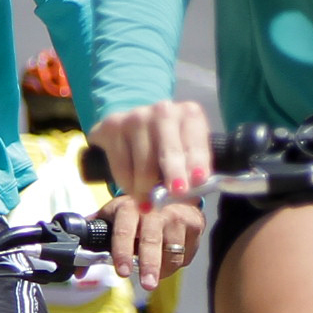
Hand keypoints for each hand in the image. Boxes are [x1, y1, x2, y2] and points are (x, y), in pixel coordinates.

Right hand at [88, 100, 211, 205]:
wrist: (131, 128)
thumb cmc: (167, 147)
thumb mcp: (186, 155)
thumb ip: (191, 175)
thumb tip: (187, 196)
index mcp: (190, 115)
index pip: (195, 142)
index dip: (198, 161)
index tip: (200, 179)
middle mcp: (164, 111)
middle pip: (169, 151)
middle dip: (174, 174)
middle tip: (176, 194)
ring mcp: (136, 116)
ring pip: (143, 166)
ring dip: (147, 190)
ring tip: (149, 201)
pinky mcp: (113, 125)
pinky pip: (122, 167)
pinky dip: (128, 185)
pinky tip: (133, 189)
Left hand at [103, 189, 203, 289]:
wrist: (171, 190)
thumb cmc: (136, 212)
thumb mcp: (112, 218)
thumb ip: (94, 242)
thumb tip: (79, 272)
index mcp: (128, 207)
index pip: (123, 231)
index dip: (121, 252)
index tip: (121, 271)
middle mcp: (153, 208)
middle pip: (151, 242)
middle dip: (149, 266)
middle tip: (148, 285)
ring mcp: (176, 215)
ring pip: (171, 252)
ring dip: (163, 270)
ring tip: (155, 275)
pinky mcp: (194, 223)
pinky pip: (185, 254)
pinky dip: (177, 263)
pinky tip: (170, 256)